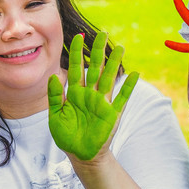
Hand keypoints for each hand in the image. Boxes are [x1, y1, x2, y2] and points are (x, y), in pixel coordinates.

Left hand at [47, 32, 138, 160]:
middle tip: (102, 33)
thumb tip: (53, 76)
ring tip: (119, 47)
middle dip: (98, 51)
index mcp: (74, 93)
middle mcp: (89, 94)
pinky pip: (122, 98)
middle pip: (95, 68)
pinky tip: (135, 74)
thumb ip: (55, 97)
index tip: (78, 37)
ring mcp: (102, 103)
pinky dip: (129, 87)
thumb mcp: (55, 116)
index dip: (77, 53)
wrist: (79, 155)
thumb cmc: (66, 136)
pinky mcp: (112, 114)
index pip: (76, 68)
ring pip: (109, 78)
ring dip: (114, 63)